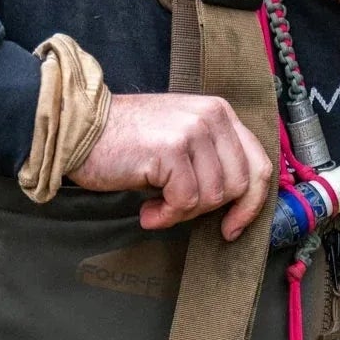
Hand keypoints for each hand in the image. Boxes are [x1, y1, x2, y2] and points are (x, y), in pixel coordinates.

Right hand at [69, 92, 274, 240]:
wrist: (80, 129)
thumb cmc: (125, 141)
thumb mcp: (179, 137)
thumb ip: (211, 156)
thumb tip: (238, 200)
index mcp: (219, 112)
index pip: (259, 164)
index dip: (252, 204)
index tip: (233, 227)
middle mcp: (211, 117)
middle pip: (239, 186)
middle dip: (208, 210)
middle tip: (176, 209)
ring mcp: (192, 131)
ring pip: (212, 197)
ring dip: (181, 213)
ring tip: (155, 206)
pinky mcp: (172, 150)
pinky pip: (185, 201)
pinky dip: (166, 215)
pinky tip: (147, 211)